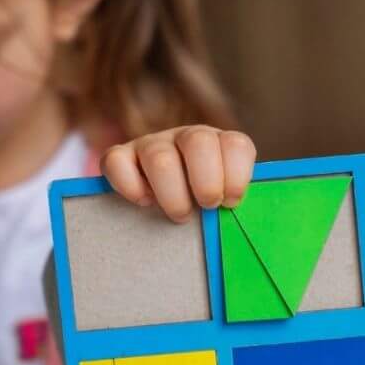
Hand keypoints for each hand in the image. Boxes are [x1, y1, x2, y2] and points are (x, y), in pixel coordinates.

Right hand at [102, 125, 255, 221]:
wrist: (156, 208)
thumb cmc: (198, 208)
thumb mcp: (222, 200)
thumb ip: (234, 204)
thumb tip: (247, 226)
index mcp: (219, 145)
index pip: (236, 144)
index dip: (237, 175)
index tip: (231, 202)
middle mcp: (185, 138)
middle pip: (198, 141)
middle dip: (206, 181)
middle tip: (207, 206)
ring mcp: (151, 144)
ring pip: (159, 157)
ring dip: (172, 193)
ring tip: (180, 215)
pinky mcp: (119, 156)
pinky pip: (117, 161)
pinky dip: (131, 186)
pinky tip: (144, 202)